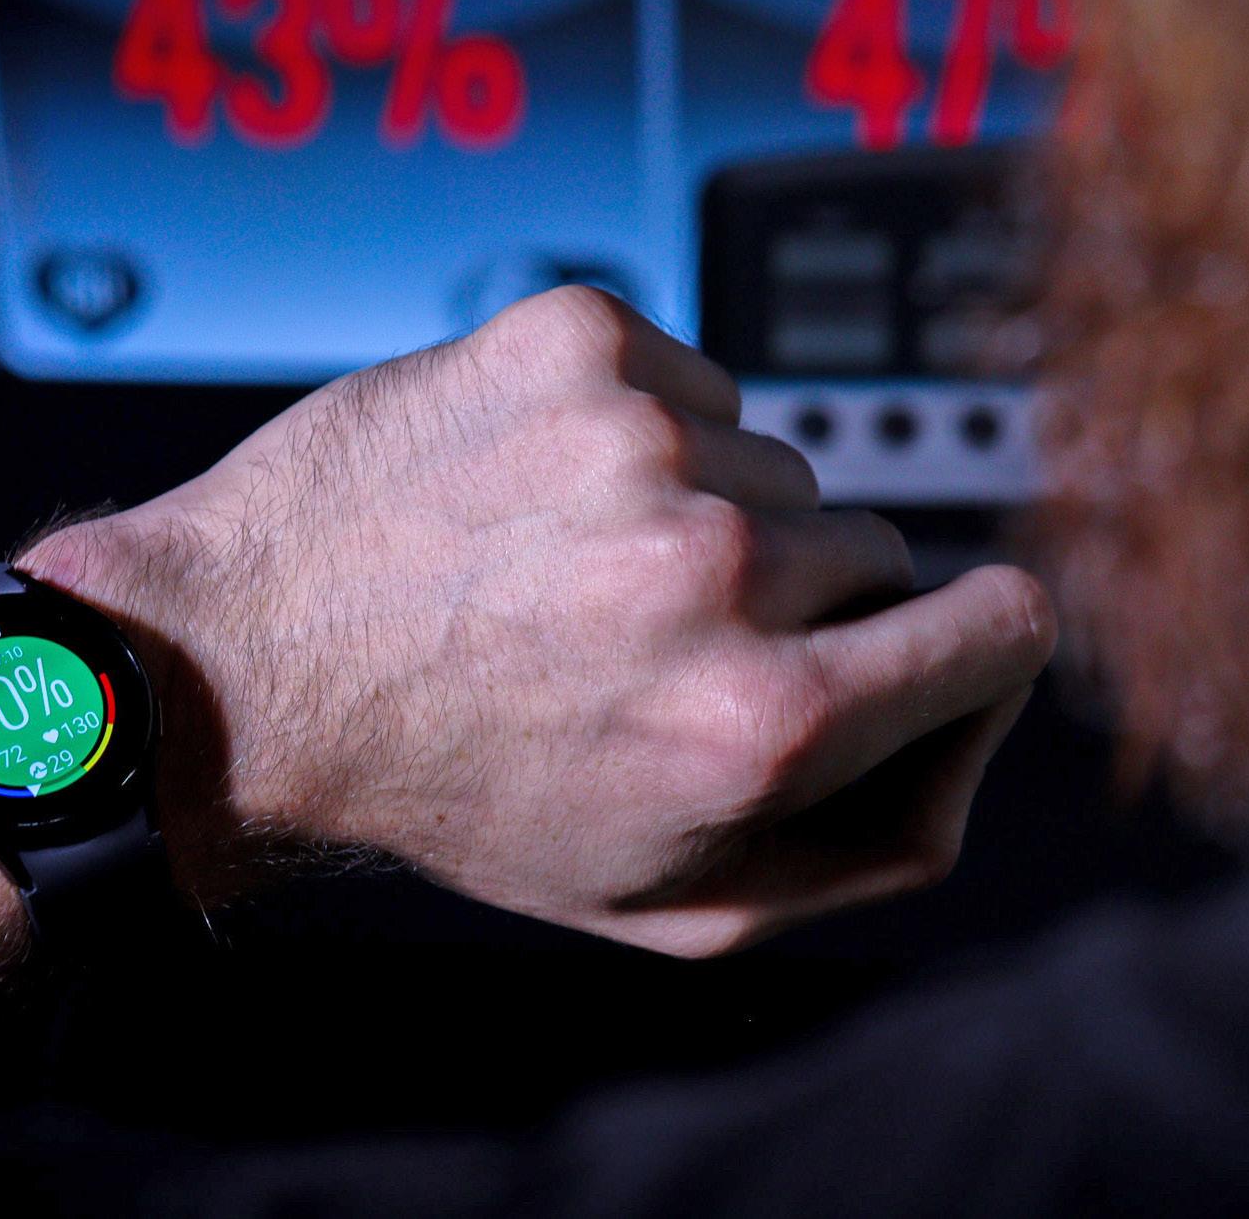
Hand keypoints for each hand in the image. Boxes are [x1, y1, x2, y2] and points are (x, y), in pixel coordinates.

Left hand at [25, 287, 1054, 955]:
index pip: (1003, 623)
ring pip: (772, 467)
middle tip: (650, 644)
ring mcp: (643, 438)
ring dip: (700, 518)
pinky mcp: (577, 342)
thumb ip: (870, 841)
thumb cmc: (454, 792)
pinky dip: (638, 440)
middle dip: (791, 602)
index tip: (921, 639)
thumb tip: (975, 715)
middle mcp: (717, 569)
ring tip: (569, 575)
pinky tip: (540, 499)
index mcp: (761, 723)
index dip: (972, 639)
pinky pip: (693, 390)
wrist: (245, 668)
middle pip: (876, 547)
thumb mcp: (673, 905)